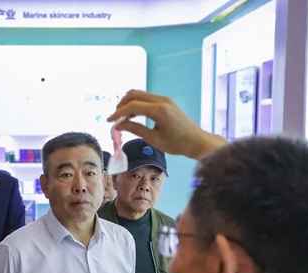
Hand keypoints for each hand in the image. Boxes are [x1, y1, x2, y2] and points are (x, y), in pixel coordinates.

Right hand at [108, 90, 226, 159]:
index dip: (118, 113)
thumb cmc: (177, 144)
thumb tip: (119, 126)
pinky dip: (137, 104)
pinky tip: (134, 116)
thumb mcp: (154, 139)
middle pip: (134, 94)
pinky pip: (147, 98)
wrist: (196, 141)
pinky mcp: (166, 102)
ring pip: (140, 94)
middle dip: (122, 105)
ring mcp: (164, 99)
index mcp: (159, 111)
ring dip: (129, 104)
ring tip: (124, 119)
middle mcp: (161, 100)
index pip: (132, 106)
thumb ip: (136, 129)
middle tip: (116, 119)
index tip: (110, 121)